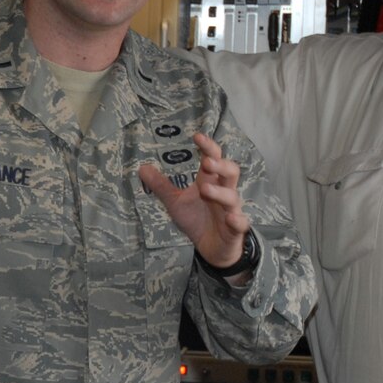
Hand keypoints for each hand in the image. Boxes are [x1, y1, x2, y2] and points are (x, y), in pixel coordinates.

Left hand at [136, 132, 250, 271]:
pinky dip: (237, 220)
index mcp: (210, 182)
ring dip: (220, 192)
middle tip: (206, 162)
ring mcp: (231, 210)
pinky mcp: (235, 229)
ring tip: (204, 189)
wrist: (211, 247)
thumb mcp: (175, 202)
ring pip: (232, 197)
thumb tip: (142, 168)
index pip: (213, 159)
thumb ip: (161, 186)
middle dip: (221, 165)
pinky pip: (241, 223)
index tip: (197, 136)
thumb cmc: (196, 219)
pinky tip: (231, 218)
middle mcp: (223, 192)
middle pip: (231, 172)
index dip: (208, 147)